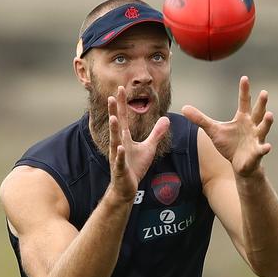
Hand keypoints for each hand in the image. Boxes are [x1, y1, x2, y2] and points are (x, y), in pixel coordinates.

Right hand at [108, 86, 169, 201]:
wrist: (126, 188)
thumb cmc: (135, 166)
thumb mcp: (149, 147)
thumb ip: (156, 133)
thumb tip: (166, 119)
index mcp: (124, 138)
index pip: (123, 118)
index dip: (122, 104)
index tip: (120, 88)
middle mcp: (118, 144)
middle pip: (116, 126)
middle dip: (114, 111)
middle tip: (111, 96)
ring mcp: (117, 157)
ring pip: (115, 141)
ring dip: (114, 130)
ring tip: (113, 118)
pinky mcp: (120, 169)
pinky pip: (119, 161)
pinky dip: (119, 155)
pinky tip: (120, 148)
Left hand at [181, 76, 273, 176]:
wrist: (239, 164)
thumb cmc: (229, 144)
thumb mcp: (213, 130)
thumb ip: (200, 119)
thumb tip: (183, 108)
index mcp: (243, 118)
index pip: (244, 101)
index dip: (244, 90)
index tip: (244, 78)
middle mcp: (252, 126)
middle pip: (258, 112)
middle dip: (261, 103)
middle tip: (264, 92)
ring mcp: (256, 138)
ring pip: (263, 128)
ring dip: (267, 122)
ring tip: (270, 115)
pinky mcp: (257, 152)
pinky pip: (261, 149)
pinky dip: (264, 148)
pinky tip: (267, 147)